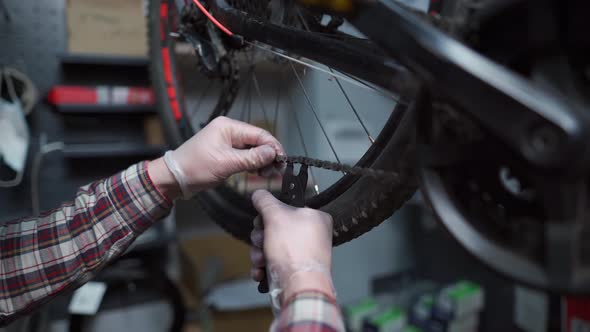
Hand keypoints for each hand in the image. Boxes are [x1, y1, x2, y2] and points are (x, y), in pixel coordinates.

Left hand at [148, 117, 284, 199]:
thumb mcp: (226, 164)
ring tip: (267, 174)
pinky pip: (245, 156)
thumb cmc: (195, 168)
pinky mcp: (225, 152)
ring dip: (262, 161)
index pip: (259, 134)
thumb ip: (251, 158)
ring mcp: (226, 142)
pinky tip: (258, 172)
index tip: (283, 161)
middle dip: (269, 155)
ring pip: (252, 149)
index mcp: (228, 127)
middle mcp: (229, 131)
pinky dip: (253, 164)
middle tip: (277, 170)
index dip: (273, 147)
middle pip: (257, 141)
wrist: (174, 178)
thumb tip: (272, 153)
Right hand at [249, 190, 334, 300]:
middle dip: (261, 237)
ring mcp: (303, 253)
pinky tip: (261, 272)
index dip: (269, 214)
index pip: (286, 207)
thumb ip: (265, 201)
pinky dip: (264, 266)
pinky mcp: (294, 270)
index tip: (262, 221)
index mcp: (315, 217)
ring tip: (261, 261)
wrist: (299, 288)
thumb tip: (258, 194)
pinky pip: (273, 262)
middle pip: (275, 227)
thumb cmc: (294, 249)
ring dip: (259, 253)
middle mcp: (312, 234)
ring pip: (270, 245)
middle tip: (261, 241)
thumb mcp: (275, 216)